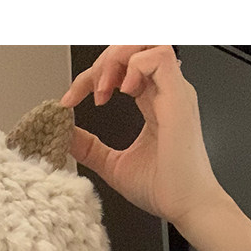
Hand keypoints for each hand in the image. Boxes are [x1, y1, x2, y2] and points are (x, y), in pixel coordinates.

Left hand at [60, 45, 224, 227]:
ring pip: (148, 43)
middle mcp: (165, 92)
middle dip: (102, 63)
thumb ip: (90, 148)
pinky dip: (134, 66)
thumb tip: (65, 135)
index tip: (69, 101)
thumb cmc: (162, 189)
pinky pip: (159, 57)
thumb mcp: (113, 165)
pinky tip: (122, 91)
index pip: (122, 70)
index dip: (92, 77)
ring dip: (117, 59)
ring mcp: (174, 92)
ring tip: (104, 89)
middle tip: (89, 94)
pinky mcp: (178, 98)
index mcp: (153, 103)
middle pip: (133, 49)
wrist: (185, 207)